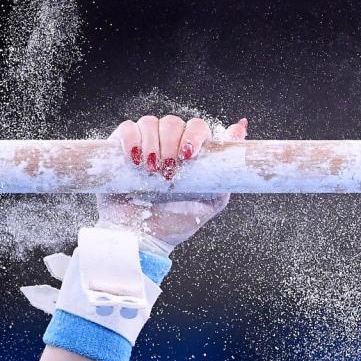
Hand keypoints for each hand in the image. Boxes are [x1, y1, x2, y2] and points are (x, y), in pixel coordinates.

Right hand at [96, 114, 248, 252]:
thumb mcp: (211, 200)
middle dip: (171, 146)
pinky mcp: (120, 148)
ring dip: (152, 146)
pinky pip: (127, 128)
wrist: (141, 237)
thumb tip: (240, 128)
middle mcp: (167, 144)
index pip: (196, 127)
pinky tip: (134, 160)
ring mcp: (144, 144)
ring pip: (150, 123)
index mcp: (189, 152)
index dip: (194, 136)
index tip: (188, 156)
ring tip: (150, 172)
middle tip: (167, 173)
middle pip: (172, 123)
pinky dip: (131, 139)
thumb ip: (228, 170)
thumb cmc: (176, 222)